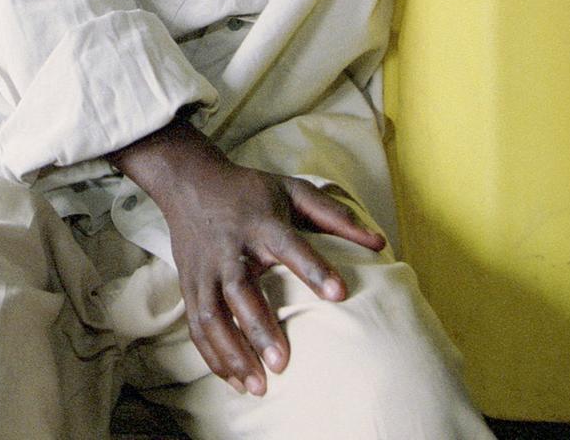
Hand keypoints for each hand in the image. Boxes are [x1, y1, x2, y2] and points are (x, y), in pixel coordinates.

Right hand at [112, 124, 383, 396]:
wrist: (189, 181)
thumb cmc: (250, 190)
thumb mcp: (293, 190)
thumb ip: (335, 217)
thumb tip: (381, 243)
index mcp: (260, 222)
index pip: (288, 245)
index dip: (313, 269)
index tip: (339, 295)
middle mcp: (229, 247)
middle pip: (239, 291)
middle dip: (258, 328)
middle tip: (282, 364)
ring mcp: (203, 268)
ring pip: (211, 315)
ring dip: (231, 352)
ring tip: (258, 387)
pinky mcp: (188, 284)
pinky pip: (196, 325)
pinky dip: (212, 355)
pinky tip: (234, 380)